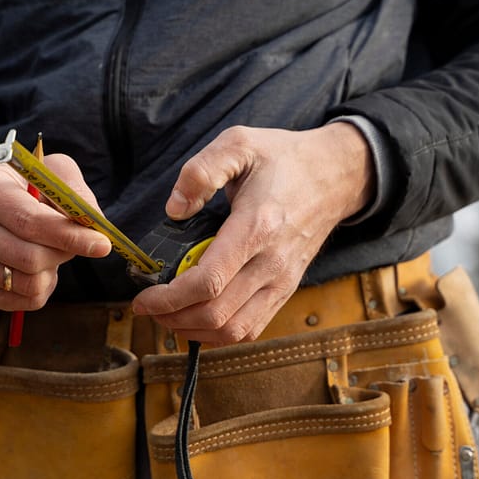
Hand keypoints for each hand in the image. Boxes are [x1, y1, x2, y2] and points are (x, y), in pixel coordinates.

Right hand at [0, 155, 111, 309]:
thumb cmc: (20, 187)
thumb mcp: (47, 172)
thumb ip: (73, 192)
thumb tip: (93, 223)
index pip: (30, 222)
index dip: (70, 236)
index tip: (102, 245)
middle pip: (30, 258)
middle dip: (63, 254)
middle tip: (72, 244)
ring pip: (28, 284)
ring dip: (52, 272)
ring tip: (49, 253)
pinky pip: (20, 302)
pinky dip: (40, 290)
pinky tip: (36, 270)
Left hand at [131, 123, 373, 343]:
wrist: (335, 176)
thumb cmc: (283, 159)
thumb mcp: (239, 144)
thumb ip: (201, 171)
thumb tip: (174, 209)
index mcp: (256, 227)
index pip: (207, 281)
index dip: (168, 298)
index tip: (143, 298)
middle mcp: (271, 262)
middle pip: (216, 314)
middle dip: (173, 318)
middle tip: (148, 308)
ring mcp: (282, 281)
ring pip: (233, 330)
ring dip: (194, 331)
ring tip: (169, 317)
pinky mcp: (286, 290)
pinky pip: (251, 329)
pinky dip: (220, 335)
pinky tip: (198, 320)